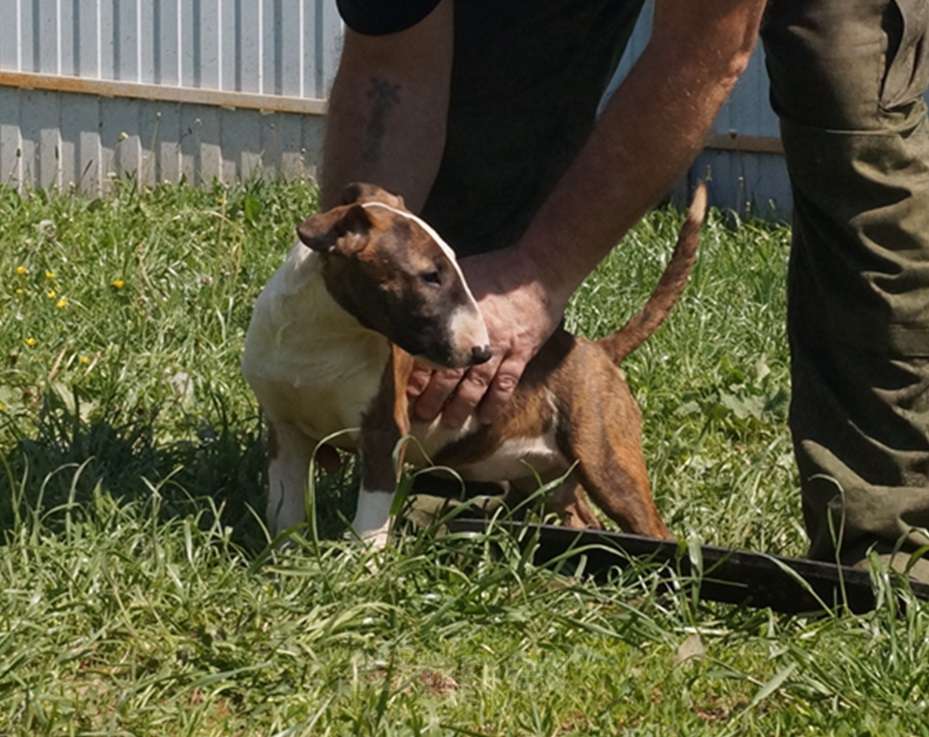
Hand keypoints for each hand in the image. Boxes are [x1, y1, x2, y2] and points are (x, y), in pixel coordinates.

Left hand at [407, 247, 570, 427]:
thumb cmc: (498, 268)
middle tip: (421, 416)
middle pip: (450, 374)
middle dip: (434, 397)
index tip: (409, 391)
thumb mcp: (463, 274)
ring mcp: (501, 348)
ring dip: (461, 407)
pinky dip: (496, 403)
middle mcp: (477, 337)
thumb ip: (442, 293)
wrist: (539, 269)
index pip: (433, 351)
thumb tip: (414, 300)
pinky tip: (486, 418)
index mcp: (459, 318)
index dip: (419, 374)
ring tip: (449, 423)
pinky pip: (507, 384)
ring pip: (476, 385)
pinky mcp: (522, 354)